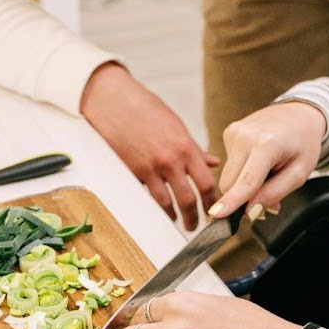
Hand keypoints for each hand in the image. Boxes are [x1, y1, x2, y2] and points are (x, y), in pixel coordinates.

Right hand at [80, 63, 218, 228]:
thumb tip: (213, 162)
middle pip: (188, 199)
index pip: (206, 182)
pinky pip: (146, 195)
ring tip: (177, 222)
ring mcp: (150, 168)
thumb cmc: (146, 109)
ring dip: (174, 217)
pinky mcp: (132, 172)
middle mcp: (170, 160)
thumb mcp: (177, 126)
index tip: (214, 209)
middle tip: (196, 226)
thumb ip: (195, 148)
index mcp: (186, 147)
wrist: (114, 102)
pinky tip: (159, 211)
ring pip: (166, 203)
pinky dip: (154, 206)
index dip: (213, 201)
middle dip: (194, 217)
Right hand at [207, 101, 326, 221]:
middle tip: (267, 192)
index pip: (246, 181)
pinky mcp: (229, 132)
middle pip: (230, 183)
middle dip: (243, 197)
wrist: (300, 113)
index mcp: (267, 144)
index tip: (216, 215)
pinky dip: (242, 169)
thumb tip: (249, 210)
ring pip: (228, 176)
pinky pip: (229, 164)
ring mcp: (234, 132)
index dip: (232, 202)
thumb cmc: (303, 143)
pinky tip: (258, 159)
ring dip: (243, 183)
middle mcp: (245, 136)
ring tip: (266, 170)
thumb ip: (275, 193)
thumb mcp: (300, 173)